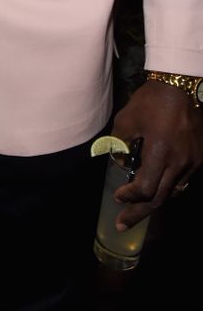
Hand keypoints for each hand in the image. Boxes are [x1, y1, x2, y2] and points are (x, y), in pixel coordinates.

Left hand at [109, 80, 202, 229]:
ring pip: (173, 192)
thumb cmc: (152, 101)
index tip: (117, 196)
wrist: (182, 86)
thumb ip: (120, 142)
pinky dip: (168, 189)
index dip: (130, 197)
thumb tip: (118, 161)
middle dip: (139, 212)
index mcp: (161, 152)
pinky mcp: (199, 157)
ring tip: (138, 210)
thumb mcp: (127, 118)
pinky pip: (182, 180)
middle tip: (122, 224)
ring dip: (155, 202)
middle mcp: (180, 162)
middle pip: (160, 198)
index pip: (146, 188)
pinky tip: (157, 189)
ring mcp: (193, 162)